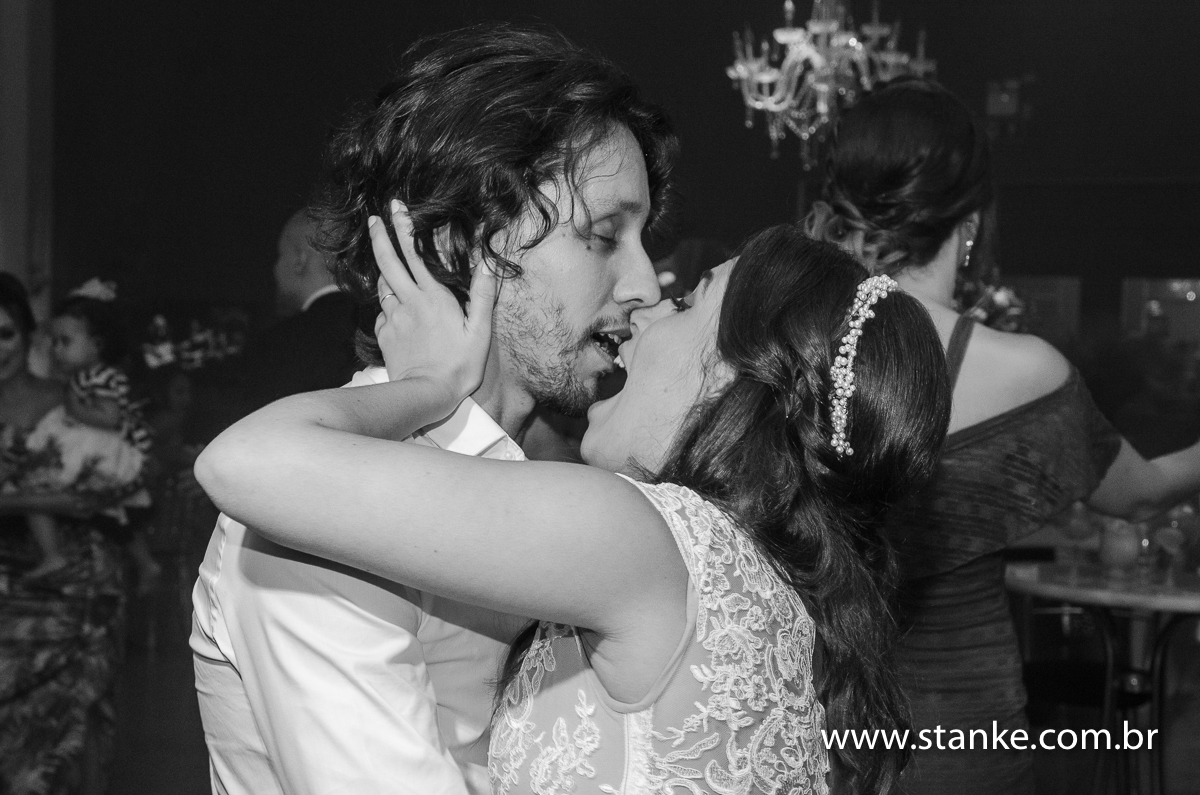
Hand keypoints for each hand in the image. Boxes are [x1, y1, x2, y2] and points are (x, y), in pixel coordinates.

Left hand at [370, 199, 499, 402]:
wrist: (427, 394)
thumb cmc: (459, 365)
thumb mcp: (480, 332)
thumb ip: (482, 296)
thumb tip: (487, 266)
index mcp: (432, 297)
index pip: (414, 254)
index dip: (403, 229)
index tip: (396, 209)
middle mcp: (408, 302)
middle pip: (387, 262)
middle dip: (379, 237)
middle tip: (373, 219)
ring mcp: (393, 319)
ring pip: (383, 285)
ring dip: (384, 270)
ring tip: (389, 261)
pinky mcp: (384, 335)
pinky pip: (383, 312)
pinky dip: (387, 303)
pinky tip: (395, 307)